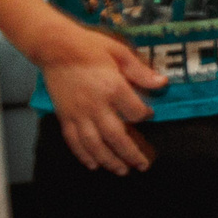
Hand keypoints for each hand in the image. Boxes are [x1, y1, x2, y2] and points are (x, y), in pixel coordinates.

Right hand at [42, 24, 166, 172]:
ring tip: (121, 171)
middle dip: (131, 154)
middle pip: (116, 137)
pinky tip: (93, 165)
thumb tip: (162, 83)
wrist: (55, 47)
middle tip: (143, 165)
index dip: (145, 116)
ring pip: (95, 145)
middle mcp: (96, 106)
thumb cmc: (89, 47)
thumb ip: (140, 71)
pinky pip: (74, 141)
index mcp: (113, 88)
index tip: (149, 115)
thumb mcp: (119, 52)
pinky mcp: (64, 116)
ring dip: (109, 161)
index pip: (136, 112)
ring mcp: (78, 114)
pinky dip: (83, 155)